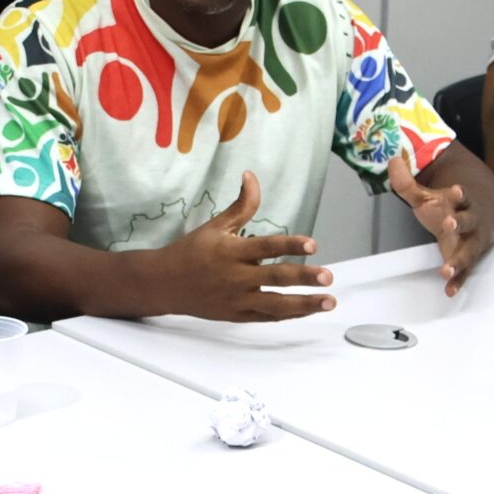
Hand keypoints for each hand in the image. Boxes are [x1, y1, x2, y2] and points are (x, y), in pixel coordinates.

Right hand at [150, 170, 335, 322]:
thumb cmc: (193, 251)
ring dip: (304, 304)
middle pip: (275, 278)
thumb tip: (251, 175)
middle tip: (328, 277)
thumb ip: (241, 205)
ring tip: (329, 301)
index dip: (289, 245)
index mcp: (231, 252)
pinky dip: (288, 315)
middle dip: (304, 278)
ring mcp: (237, 300)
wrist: (165, 284)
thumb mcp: (216, 226)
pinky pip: (267, 317)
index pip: (265, 247)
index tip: (313, 245)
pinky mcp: (237, 316)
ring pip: (275, 305)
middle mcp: (235, 277)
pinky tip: (309, 310)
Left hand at [386, 154, 493, 295]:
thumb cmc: (450, 205)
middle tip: (450, 224)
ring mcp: (472, 242)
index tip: (456, 191)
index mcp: (461, 203)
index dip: (459, 194)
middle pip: (468, 221)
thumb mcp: (428, 194)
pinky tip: (449, 290)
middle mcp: (471, 222)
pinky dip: (459, 281)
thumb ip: (408, 183)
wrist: (486, 216)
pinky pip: (466, 272)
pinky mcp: (470, 258)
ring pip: (469, 251)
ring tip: (446, 269)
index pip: (462, 196)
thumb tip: (391, 161)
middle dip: (460, 222)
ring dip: (459, 260)